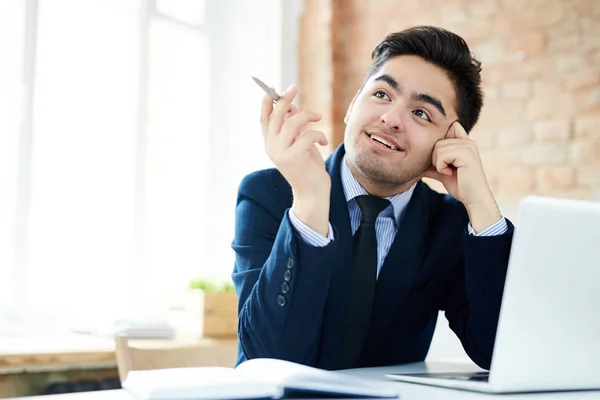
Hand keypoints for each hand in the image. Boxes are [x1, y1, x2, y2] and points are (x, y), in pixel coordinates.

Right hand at [260, 84, 330, 235]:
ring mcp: (281, 153)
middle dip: (285, 98)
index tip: (271, 88)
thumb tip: (292, 106)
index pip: (264, 119)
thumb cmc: (307, 168)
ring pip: (292, 123)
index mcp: (270, 144)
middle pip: (276, 116)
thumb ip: (293, 127)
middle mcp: (272, 148)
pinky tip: (323, 142)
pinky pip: (307, 135)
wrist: (312, 193)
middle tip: (294, 87)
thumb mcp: (299, 143)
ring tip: (318, 117)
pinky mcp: (294, 158)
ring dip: (308, 115)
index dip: (266, 103)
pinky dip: (318, 134)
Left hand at [422, 121, 500, 232]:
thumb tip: (414, 162)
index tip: (446, 160)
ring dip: (439, 164)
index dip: (441, 141)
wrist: (473, 199)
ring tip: (451, 172)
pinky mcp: (466, 153)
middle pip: (437, 141)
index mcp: (465, 143)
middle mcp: (468, 142)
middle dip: (437, 159)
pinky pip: (442, 155)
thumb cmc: (460, 186)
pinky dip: (441, 167)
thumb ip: (432, 165)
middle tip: (449, 170)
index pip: (450, 127)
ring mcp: (468, 146)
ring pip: (438, 148)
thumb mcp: (443, 172)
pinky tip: (452, 173)